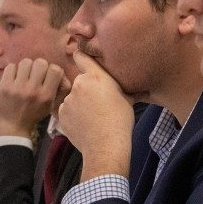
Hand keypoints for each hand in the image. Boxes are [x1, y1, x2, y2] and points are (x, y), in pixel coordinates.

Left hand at [0, 58, 68, 137]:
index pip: (55, 70)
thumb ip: (58, 90)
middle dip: (38, 67)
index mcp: (46, 96)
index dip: (52, 70)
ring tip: (22, 76)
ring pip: (25, 62)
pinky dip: (12, 71)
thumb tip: (62, 76)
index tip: (46, 76)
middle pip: (41, 62)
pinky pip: (11, 66)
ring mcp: (18, 87)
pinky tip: (12, 79)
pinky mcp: (4, 86)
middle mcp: (33, 90)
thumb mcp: (49, 106)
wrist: (10, 128)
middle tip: (33, 75)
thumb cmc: (32, 116)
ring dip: (25, 68)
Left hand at [58, 51, 134, 179]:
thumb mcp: (127, 99)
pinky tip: (84, 124)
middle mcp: (78, 84)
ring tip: (92, 117)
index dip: (82, 58)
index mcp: (96, 77)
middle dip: (86, 89)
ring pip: (72, 97)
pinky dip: (73, 115)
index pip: (82, 57)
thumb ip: (124, 86)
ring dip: (79, 103)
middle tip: (97, 102)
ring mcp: (68, 100)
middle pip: (80, 81)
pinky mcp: (61, 114)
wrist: (106, 146)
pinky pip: (66, 110)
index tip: (81, 59)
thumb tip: (141, 86)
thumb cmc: (120, 121)